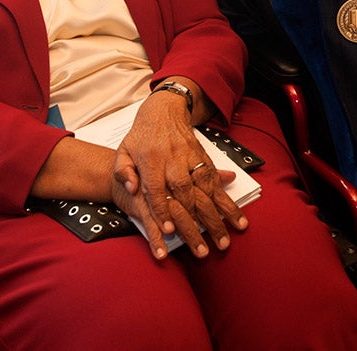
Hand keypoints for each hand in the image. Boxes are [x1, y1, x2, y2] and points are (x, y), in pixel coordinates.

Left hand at [113, 91, 247, 259]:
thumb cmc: (141, 136)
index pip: (157, 188)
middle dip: (193, 221)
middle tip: (201, 247)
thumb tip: (132, 189)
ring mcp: (191, 158)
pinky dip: (225, 199)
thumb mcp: (123, 152)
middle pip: (184, 193)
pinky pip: (216, 180)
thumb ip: (123, 172)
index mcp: (150, 159)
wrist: (164, 110)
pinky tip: (234, 216)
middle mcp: (173, 159)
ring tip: (225, 238)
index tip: (169, 231)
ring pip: (205, 189)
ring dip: (216, 215)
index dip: (163, 210)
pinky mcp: (204, 158)